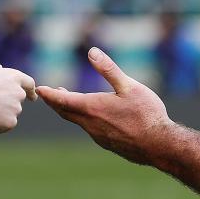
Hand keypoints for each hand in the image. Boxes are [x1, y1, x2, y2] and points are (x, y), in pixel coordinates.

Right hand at [0, 65, 36, 132]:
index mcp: (13, 77)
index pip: (29, 83)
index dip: (30, 90)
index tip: (32, 97)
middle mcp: (18, 92)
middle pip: (19, 100)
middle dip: (11, 103)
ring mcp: (16, 108)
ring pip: (12, 113)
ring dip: (3, 113)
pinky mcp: (11, 122)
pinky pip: (7, 124)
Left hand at [36, 47, 173, 164]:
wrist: (159, 146)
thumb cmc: (146, 114)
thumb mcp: (129, 86)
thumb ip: (108, 69)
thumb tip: (92, 52)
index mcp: (92, 108)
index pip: (63, 100)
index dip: (50, 94)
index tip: (40, 89)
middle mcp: (90, 124)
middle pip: (66, 112)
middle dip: (55, 102)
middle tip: (47, 94)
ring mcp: (98, 136)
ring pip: (78, 122)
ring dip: (69, 111)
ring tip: (68, 102)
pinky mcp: (108, 144)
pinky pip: (90, 130)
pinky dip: (83, 120)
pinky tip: (93, 118)